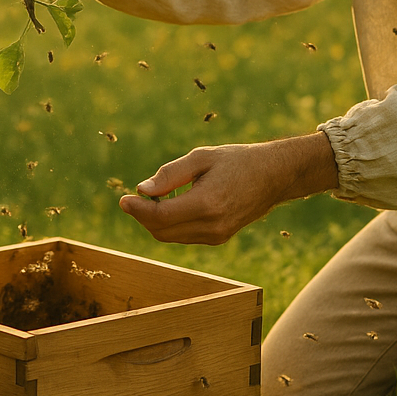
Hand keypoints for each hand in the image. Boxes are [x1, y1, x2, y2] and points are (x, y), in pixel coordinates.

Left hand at [118, 132, 338, 244]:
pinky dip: (171, 224)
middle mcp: (212, 226)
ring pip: (171, 237)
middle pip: (161, 231)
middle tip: (133, 198)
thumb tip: (142, 190)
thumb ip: (170, 174)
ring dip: (155, 221)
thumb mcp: (202, 157)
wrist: (274, 176)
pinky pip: (184, 236)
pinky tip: (173, 205)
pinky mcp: (219, 238)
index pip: (160, 216)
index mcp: (207, 204)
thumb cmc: (237, 160)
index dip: (137, 210)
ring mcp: (217, 236)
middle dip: (143, 216)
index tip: (123, 199)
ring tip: (154, 198)